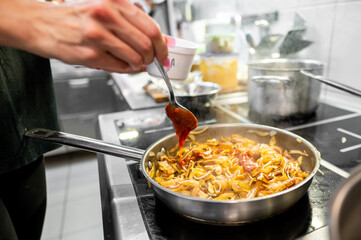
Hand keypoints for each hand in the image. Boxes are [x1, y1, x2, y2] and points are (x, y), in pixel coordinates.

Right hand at [0, 0, 167, 72]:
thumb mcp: (104, 8)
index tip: (163, 53)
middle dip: (153, 57)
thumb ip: (129, 20)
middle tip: (150, 60)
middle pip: (147, 44)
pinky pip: (119, 67)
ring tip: (134, 63)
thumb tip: (156, 39)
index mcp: (114, 1)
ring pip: (135, 58)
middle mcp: (106, 15)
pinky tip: (121, 64)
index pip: (151, 27)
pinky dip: (126, 69)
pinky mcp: (89, 54)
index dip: (162, 45)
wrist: (42, 24)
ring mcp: (97, 36)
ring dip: (139, 65)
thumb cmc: (75, 17)